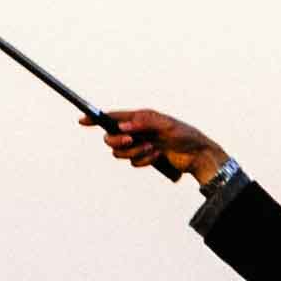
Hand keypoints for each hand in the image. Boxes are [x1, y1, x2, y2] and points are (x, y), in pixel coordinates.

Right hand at [96, 106, 227, 184]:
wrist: (196, 155)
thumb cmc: (184, 134)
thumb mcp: (165, 124)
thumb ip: (143, 122)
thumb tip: (122, 125)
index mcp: (138, 118)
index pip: (112, 117)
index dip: (96, 119)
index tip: (83, 120)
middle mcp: (135, 131)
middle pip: (111, 139)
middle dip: (118, 141)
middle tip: (131, 141)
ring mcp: (139, 146)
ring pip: (120, 153)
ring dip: (135, 153)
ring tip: (153, 149)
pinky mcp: (144, 158)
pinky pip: (134, 163)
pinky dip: (145, 160)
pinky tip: (158, 156)